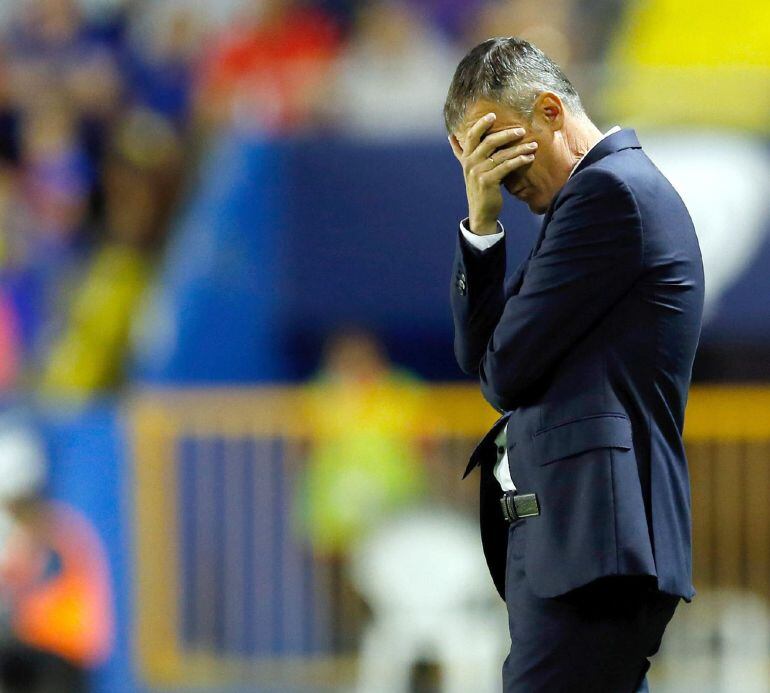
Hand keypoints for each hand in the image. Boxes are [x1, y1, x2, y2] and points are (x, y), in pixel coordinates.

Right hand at [449, 113, 536, 234]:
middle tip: (521, 130)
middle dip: (507, 134)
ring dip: (519, 148)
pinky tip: (529, 158)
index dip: (481, 124)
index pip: (471, 136)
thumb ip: (461, 153)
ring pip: (501, 154)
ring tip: (533, 145)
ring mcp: (478, 172)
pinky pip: (506, 167)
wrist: (481, 212)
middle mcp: (470, 163)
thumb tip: (451, 136)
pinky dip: (519, 161)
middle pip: (488, 141)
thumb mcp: (468, 169)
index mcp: (466, 158)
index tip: (493, 115)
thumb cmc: (478, 188)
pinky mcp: (488, 181)